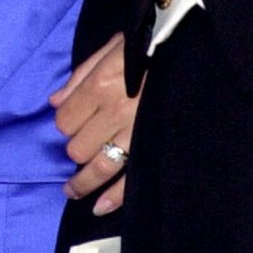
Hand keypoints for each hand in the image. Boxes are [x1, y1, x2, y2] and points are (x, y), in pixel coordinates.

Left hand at [50, 35, 138, 214]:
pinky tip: (98, 207)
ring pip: (98, 167)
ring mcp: (136, 133)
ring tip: (73, 190)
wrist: (198, 49)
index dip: (66, 123)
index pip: (65, 119)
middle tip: (85, 143)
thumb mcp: (114, 46)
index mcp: (101, 85)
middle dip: (77, 147)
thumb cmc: (154, 45)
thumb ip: (82, 74)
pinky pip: (131, 179)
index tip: (74, 121)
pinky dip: (113, 198)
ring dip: (81, 182)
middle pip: (78, 146)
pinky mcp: (156, 147)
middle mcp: (114, 112)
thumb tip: (54, 101)